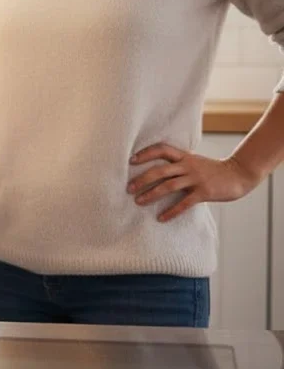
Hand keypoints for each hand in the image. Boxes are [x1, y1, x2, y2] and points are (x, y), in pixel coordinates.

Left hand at [127, 142, 261, 221]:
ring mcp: (196, 179)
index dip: (146, 153)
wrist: (239, 174)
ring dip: (151, 194)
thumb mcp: (194, 161)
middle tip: (128, 188)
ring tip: (138, 202)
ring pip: (169, 186)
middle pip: (160, 170)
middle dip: (142, 179)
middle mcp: (188, 166)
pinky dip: (171, 211)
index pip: (162, 149)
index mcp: (185, 157)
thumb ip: (178, 164)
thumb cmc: (212, 170)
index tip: (131, 160)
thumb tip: (156, 171)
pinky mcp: (204, 192)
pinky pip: (184, 203)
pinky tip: (161, 218)